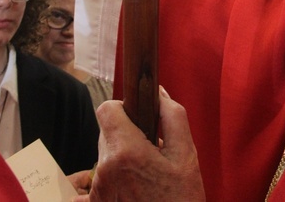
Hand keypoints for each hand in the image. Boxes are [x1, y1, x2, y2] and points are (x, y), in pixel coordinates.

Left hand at [72, 86, 204, 200]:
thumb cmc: (181, 201)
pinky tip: (135, 191)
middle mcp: (104, 168)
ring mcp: (97, 189)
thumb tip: (159, 93)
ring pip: (104, 156)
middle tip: (151, 155)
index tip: (139, 121)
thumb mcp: (187, 158)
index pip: (106, 109)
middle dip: (126, 136)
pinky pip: (99, 179)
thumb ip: (173, 118)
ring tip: (145, 178)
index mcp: (126, 151)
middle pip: (106, 133)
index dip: (123, 109)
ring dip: (121, 159)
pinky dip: (115, 179)